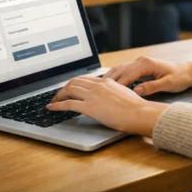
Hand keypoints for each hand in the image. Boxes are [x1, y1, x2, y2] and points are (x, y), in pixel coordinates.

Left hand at [47, 76, 166, 136]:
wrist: (139, 112)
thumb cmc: (135, 107)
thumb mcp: (124, 93)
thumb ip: (114, 91)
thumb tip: (110, 96)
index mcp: (106, 81)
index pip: (85, 79)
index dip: (74, 83)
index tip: (69, 88)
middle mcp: (98, 85)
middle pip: (74, 81)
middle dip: (63, 88)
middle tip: (58, 95)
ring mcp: (93, 95)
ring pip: (69, 90)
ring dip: (58, 95)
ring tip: (53, 102)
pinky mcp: (89, 107)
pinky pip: (68, 104)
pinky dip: (57, 105)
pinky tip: (52, 108)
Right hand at [104, 56, 191, 96]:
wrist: (188, 71)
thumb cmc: (180, 77)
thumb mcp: (169, 84)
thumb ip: (152, 87)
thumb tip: (137, 91)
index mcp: (147, 64)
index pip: (127, 74)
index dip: (118, 85)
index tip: (108, 94)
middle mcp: (141, 61)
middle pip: (120, 70)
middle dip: (108, 80)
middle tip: (97, 91)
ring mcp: (140, 62)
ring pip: (120, 69)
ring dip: (110, 78)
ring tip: (99, 89)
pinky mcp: (140, 66)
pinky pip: (124, 71)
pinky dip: (115, 77)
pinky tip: (109, 85)